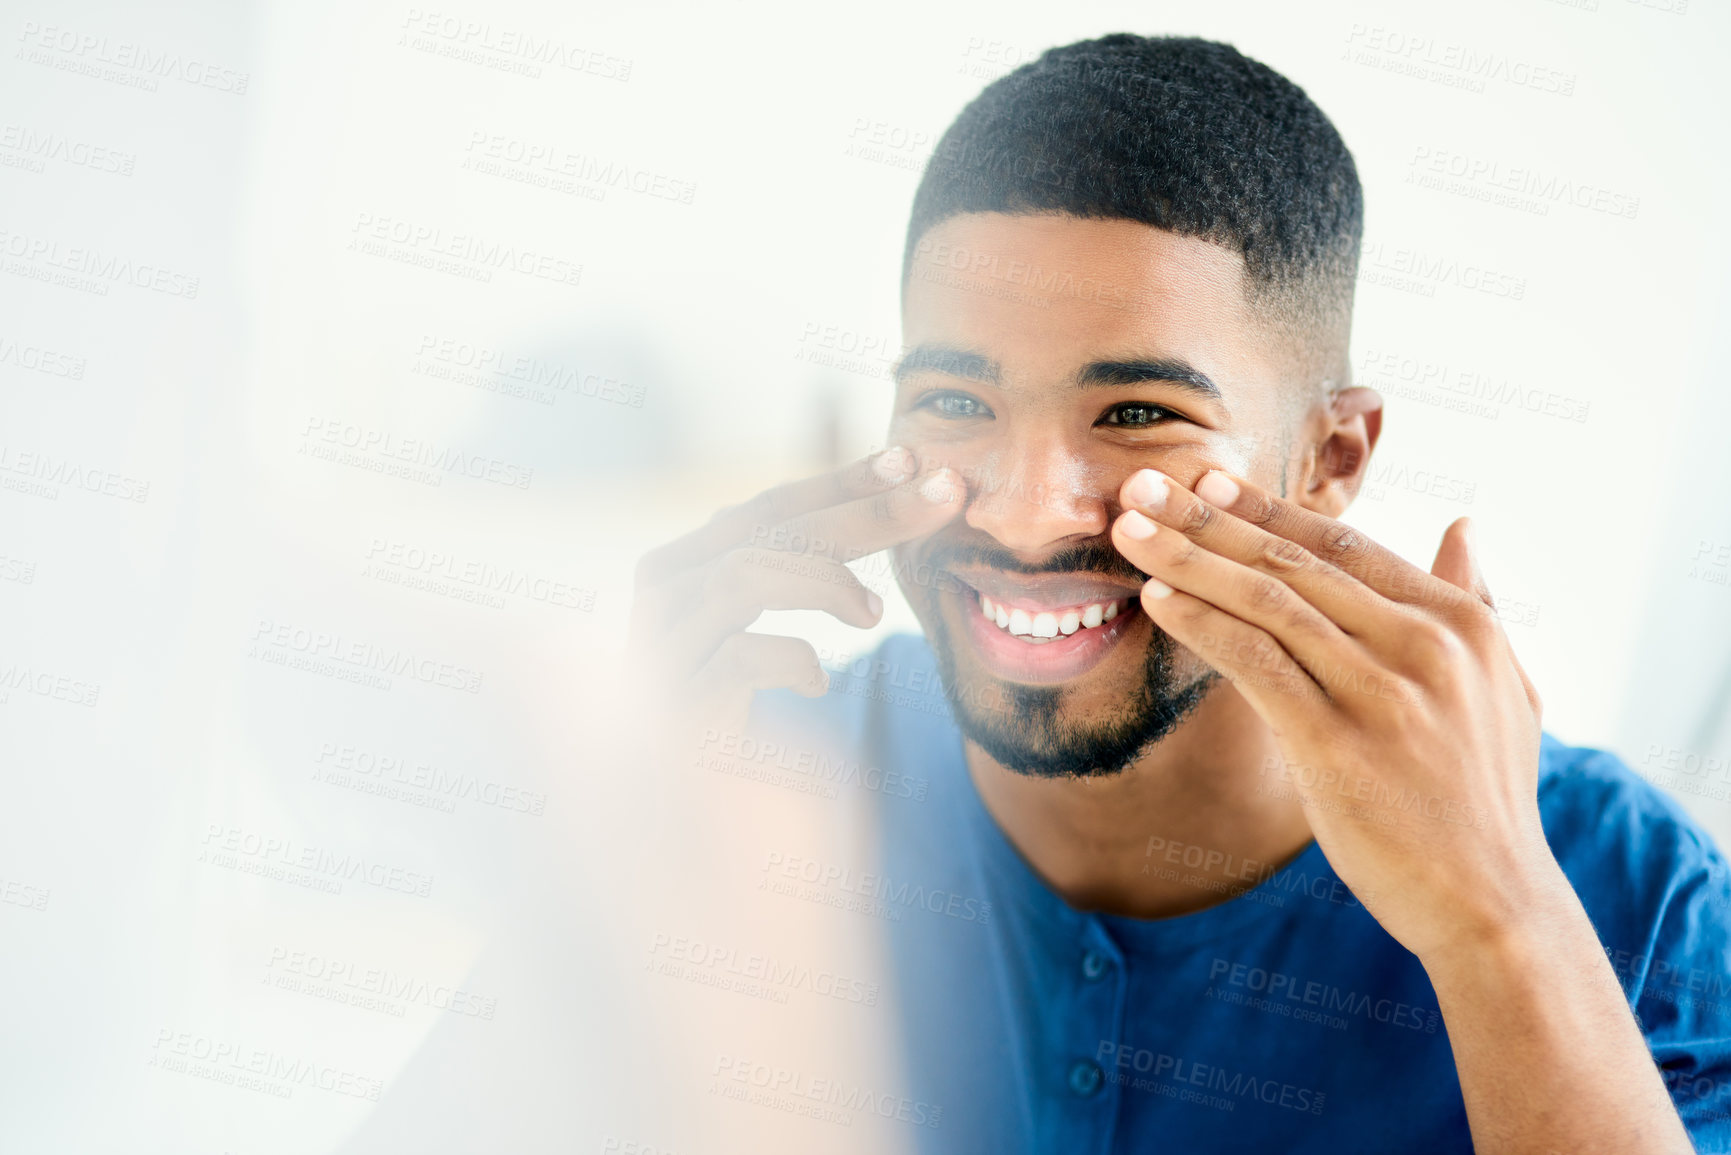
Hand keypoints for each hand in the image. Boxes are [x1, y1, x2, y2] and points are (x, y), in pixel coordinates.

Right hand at [628, 448, 965, 735]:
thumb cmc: (717, 704)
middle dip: (864, 511)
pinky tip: (818, 684)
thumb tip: (877, 497)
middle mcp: (663, 594)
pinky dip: (793, 660)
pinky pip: (739, 657)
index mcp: (683, 564)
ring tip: (872, 614)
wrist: (665, 806)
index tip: (910, 460)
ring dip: (825, 581)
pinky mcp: (675, 703)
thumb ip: (788, 565)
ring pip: (745, 575)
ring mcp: (663, 647)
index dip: (841, 482)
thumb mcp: (748, 626)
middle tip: (941, 496)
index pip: (769, 508)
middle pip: (770, 531)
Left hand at [1110, 467, 1558, 962]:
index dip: (1268, 509)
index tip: (1208, 480)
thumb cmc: (1483, 798)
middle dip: (1207, 518)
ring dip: (1187, 559)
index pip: (1346, 545)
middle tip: (1141, 482)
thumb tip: (1464, 525)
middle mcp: (1425, 643)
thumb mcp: (1503, 685)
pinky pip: (1254, 662)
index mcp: (1461, 621)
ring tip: (1128, 530)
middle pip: (1294, 561)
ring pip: (1266, 601)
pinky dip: (1201, 623)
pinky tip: (1156, 601)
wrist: (1493, 904)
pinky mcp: (1338, 743)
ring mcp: (1382, 691)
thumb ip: (1475, 601)